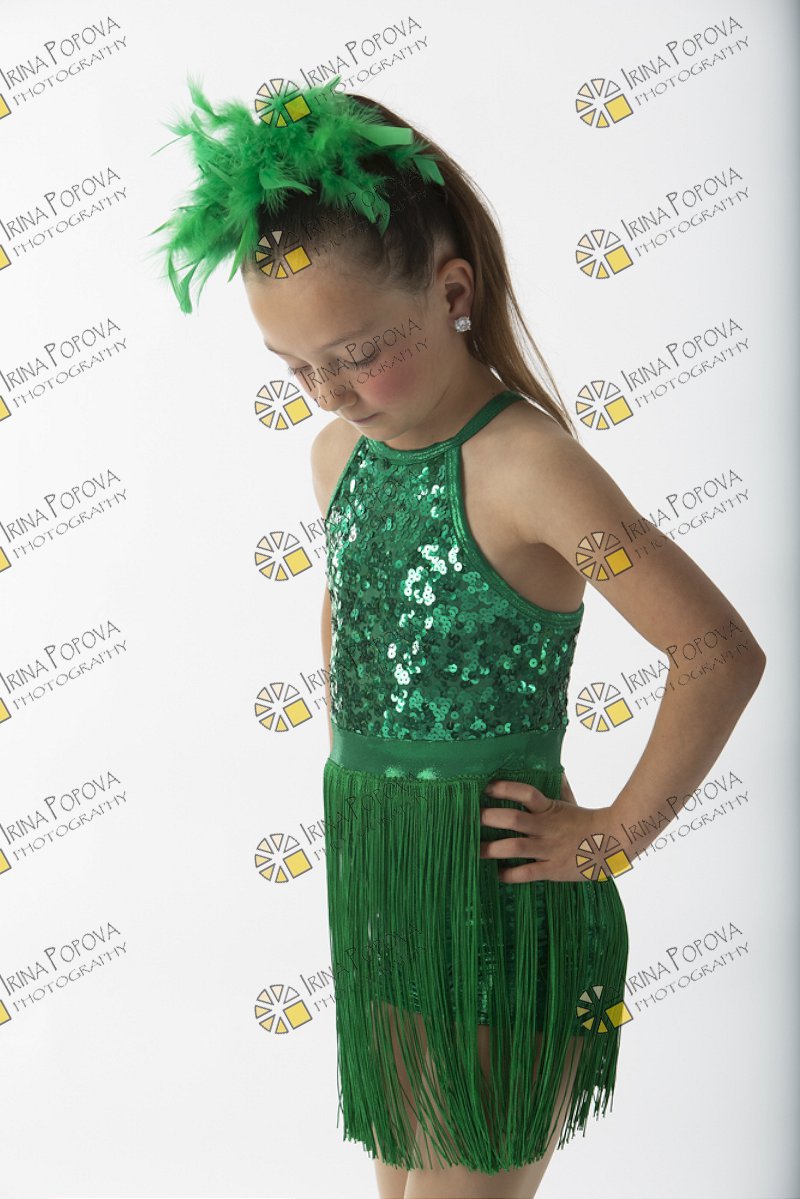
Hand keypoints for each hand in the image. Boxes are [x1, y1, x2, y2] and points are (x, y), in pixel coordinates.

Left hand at [478, 778, 616, 883]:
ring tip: (473, 850)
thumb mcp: (571, 803)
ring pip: (515, 847)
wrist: (613, 844)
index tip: (486, 787)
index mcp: (550, 808)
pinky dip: (509, 874)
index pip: (527, 793)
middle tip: (470, 818)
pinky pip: (527, 873)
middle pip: (514, 819)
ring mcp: (549, 849)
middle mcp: (546, 827)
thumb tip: (555, 769)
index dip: (506, 788)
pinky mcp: (552, 870)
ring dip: (491, 849)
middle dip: (490, 818)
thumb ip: (558, 787)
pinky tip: (495, 874)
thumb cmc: (587, 822)